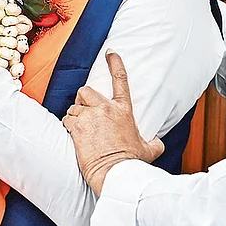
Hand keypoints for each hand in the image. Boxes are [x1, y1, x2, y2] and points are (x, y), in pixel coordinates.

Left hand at [63, 50, 163, 194]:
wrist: (116, 173)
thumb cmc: (131, 162)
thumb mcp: (149, 150)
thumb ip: (154, 142)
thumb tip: (159, 142)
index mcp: (123, 109)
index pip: (120, 79)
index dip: (115, 63)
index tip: (110, 53)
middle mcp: (106, 108)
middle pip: (86, 90)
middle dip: (83, 99)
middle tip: (85, 110)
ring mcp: (90, 116)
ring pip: (74, 106)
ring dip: (75, 116)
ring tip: (81, 130)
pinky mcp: (77, 127)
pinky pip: (67, 119)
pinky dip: (68, 126)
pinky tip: (75, 136)